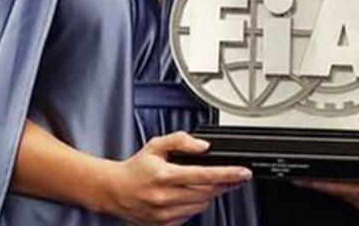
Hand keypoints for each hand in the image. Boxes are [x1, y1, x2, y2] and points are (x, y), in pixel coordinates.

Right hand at [102, 131, 251, 225]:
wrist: (114, 191)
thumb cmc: (136, 168)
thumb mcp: (156, 145)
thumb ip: (181, 140)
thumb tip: (203, 146)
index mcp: (165, 176)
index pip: (205, 176)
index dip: (228, 174)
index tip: (244, 173)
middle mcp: (166, 197)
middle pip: (208, 192)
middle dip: (225, 183)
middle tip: (234, 176)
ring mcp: (165, 213)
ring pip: (202, 205)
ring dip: (210, 193)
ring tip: (206, 182)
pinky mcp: (165, 225)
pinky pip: (191, 215)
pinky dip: (196, 204)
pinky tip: (188, 194)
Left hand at [294, 115, 358, 225]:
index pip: (351, 190)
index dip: (326, 184)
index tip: (308, 180)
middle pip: (348, 198)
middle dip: (327, 186)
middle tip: (305, 176)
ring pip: (353, 203)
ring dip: (339, 190)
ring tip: (322, 177)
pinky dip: (351, 194)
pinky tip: (345, 183)